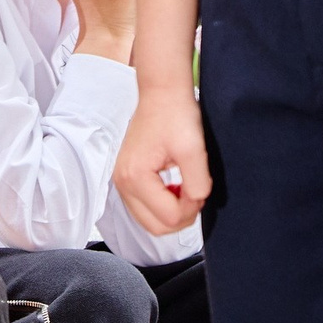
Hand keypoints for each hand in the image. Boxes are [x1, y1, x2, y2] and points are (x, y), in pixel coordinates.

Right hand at [116, 86, 207, 236]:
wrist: (162, 95)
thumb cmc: (176, 116)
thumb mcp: (194, 150)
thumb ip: (197, 183)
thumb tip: (195, 202)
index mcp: (135, 178)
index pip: (168, 217)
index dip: (191, 208)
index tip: (201, 188)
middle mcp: (122, 183)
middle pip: (155, 227)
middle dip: (181, 217)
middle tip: (195, 194)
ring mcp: (121, 182)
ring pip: (148, 221)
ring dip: (171, 213)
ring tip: (185, 190)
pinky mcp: (126, 178)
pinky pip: (144, 208)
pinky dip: (162, 206)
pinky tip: (174, 188)